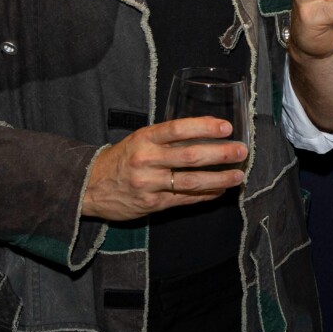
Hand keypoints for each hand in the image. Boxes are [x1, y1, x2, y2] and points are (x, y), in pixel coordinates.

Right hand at [80, 117, 246, 221]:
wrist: (91, 186)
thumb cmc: (122, 158)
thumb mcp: (139, 140)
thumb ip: (167, 137)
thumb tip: (207, 131)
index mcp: (144, 138)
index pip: (177, 129)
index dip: (204, 127)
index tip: (226, 127)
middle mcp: (147, 160)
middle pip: (189, 156)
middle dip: (220, 154)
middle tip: (241, 151)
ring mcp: (149, 184)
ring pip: (191, 182)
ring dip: (219, 179)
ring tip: (238, 176)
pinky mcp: (152, 204)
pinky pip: (185, 199)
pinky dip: (205, 195)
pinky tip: (220, 191)